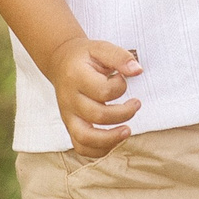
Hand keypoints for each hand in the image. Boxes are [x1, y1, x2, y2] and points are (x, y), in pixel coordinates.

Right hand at [45, 37, 142, 155]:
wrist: (61, 62)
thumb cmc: (86, 57)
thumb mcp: (101, 48)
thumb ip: (120, 57)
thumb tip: (137, 70)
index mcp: (76, 77)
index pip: (103, 91)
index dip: (120, 87)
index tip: (122, 79)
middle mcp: (69, 99)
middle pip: (98, 115)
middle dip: (124, 113)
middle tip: (136, 104)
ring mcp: (68, 115)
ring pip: (85, 138)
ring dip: (111, 139)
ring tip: (127, 131)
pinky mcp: (69, 126)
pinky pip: (81, 147)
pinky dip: (99, 150)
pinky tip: (114, 140)